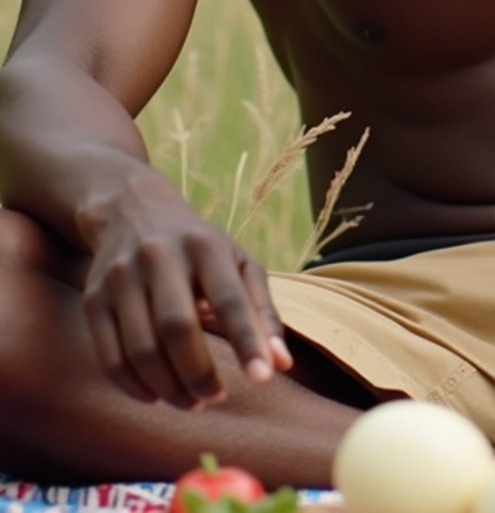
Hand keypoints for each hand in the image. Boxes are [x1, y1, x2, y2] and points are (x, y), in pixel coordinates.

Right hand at [79, 172, 292, 408]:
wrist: (132, 211)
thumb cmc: (200, 249)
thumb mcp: (238, 263)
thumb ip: (262, 312)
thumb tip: (282, 364)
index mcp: (205, 245)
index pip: (230, 299)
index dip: (248, 342)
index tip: (263, 379)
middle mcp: (160, 255)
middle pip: (177, 328)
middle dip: (199, 374)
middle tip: (215, 397)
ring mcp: (121, 276)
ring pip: (141, 349)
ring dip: (168, 388)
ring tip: (190, 400)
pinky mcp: (94, 298)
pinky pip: (111, 358)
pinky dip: (134, 388)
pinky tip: (156, 395)